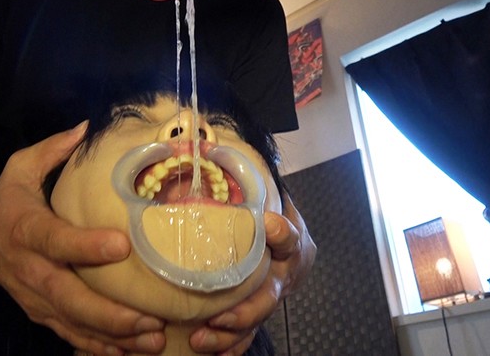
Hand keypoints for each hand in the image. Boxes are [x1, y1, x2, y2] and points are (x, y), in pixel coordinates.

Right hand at [0, 122, 165, 354]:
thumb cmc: (6, 198)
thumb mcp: (20, 166)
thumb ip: (52, 149)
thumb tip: (86, 125)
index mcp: (26, 229)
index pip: (56, 240)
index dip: (85, 246)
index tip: (121, 245)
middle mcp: (29, 269)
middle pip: (68, 297)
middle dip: (109, 313)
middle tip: (148, 319)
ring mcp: (34, 297)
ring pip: (72, 324)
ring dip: (112, 337)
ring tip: (152, 340)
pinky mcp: (40, 312)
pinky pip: (69, 335)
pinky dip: (97, 348)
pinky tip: (129, 353)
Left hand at [189, 195, 315, 354]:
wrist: (288, 245)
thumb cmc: (269, 217)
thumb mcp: (264, 196)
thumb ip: (243, 186)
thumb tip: (205, 154)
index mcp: (287, 243)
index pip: (288, 238)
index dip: (280, 234)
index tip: (268, 223)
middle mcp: (282, 274)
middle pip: (269, 296)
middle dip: (244, 310)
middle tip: (219, 315)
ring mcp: (271, 296)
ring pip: (255, 320)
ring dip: (229, 333)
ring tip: (200, 337)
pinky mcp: (258, 312)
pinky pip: (247, 334)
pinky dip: (231, 345)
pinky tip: (213, 352)